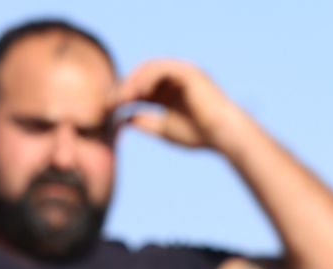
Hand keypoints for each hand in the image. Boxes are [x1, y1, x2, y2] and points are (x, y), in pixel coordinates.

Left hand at [110, 59, 252, 152]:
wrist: (224, 135)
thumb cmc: (199, 136)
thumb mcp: (163, 129)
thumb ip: (143, 122)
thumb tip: (121, 119)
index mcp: (169, 94)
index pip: (140, 89)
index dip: (123, 97)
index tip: (108, 108)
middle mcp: (175, 81)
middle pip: (142, 76)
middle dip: (125, 87)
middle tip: (111, 100)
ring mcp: (182, 74)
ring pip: (149, 69)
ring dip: (134, 82)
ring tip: (124, 97)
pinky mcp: (187, 72)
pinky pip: (161, 68)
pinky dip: (148, 78)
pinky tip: (140, 92)